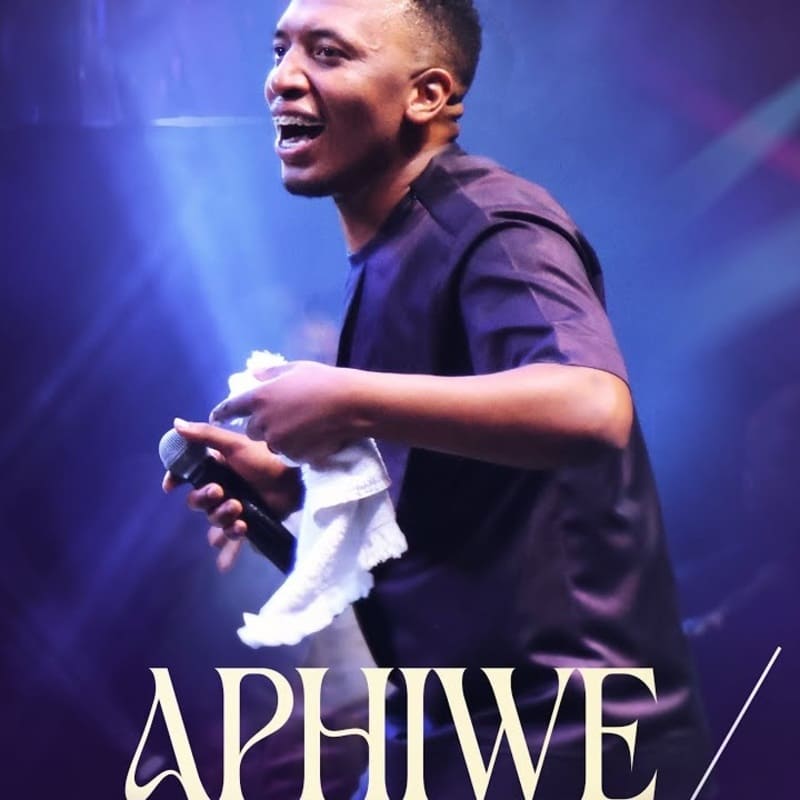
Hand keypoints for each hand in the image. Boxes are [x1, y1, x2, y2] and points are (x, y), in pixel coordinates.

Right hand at [162, 419, 302, 570]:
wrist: (296, 480)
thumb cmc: (267, 458)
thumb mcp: (236, 444)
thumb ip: (205, 436)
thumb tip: (175, 424)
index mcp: (216, 468)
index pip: (186, 476)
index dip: (175, 481)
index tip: (170, 487)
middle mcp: (221, 487)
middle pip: (197, 503)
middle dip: (207, 501)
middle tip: (226, 496)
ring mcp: (234, 507)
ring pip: (213, 522)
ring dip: (222, 520)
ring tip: (241, 513)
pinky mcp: (248, 524)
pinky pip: (230, 542)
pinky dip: (228, 550)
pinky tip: (231, 553)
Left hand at [210, 361, 361, 464]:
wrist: (350, 404)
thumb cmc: (324, 381)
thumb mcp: (295, 369)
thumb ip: (270, 373)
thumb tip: (254, 374)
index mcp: (260, 397)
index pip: (230, 408)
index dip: (221, 413)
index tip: (214, 418)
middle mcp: (263, 420)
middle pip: (251, 430)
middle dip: (261, 425)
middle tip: (282, 417)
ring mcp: (278, 440)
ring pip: (270, 443)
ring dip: (279, 437)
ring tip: (302, 426)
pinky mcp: (292, 454)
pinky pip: (288, 453)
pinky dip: (295, 447)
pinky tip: (311, 435)